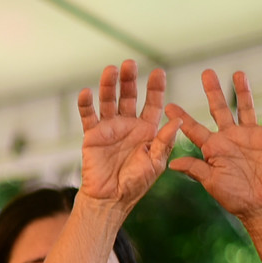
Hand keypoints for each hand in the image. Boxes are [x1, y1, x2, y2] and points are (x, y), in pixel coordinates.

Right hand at [76, 61, 181, 209]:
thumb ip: (164, 142)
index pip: (152, 103)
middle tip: (130, 63)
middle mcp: (128, 125)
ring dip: (109, 86)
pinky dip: (86, 105)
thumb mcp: (156, 163)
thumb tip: (176, 120)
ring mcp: (109, 129)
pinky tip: (86, 92)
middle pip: (129, 96)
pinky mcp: (92, 136)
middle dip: (130, 80)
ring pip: (108, 101)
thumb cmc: (136, 184)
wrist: (111, 199)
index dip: (155, 88)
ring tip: (110, 70)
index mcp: (147, 130)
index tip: (158, 72)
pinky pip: (88, 117)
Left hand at [166, 70, 261, 219]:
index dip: (182, 118)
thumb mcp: (210, 183)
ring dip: (242, 91)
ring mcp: (250, 135)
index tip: (168, 105)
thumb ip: (195, 169)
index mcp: (212, 147)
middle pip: (220, 109)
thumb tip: (172, 162)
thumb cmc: (234, 197)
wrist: (261, 205)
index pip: (194, 129)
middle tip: (206, 72)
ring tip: (237, 74)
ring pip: (245, 108)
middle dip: (213, 92)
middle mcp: (230, 137)